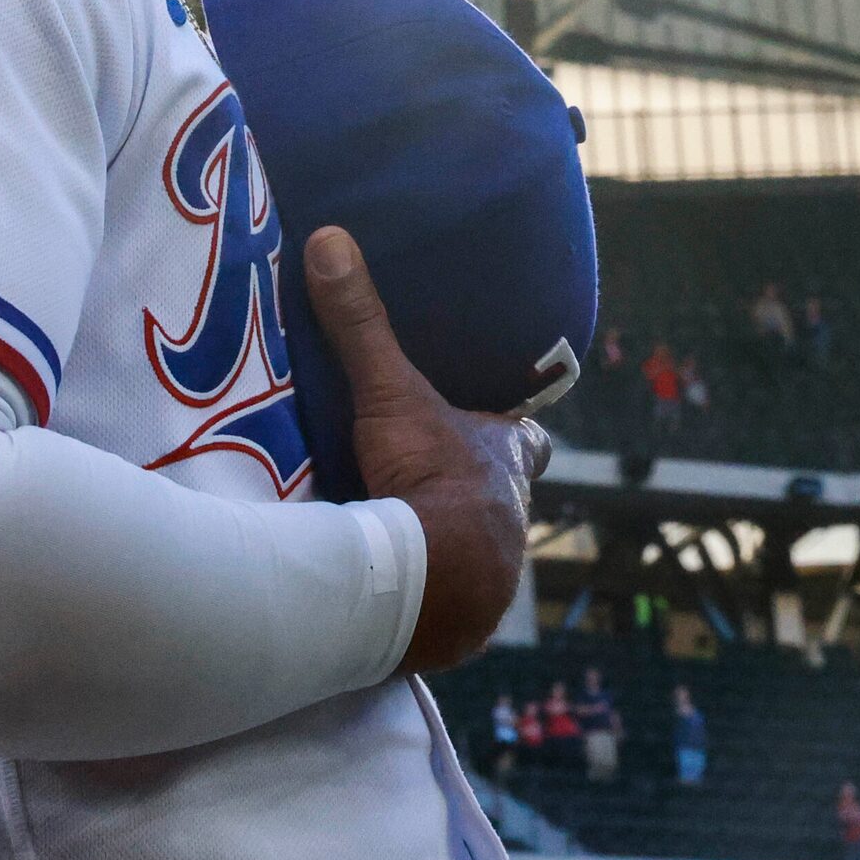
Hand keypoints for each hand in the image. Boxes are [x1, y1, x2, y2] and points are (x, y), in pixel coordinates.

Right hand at [304, 226, 551, 674]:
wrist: (434, 581)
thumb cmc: (431, 478)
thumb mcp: (391, 393)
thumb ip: (360, 323)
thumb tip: (330, 238)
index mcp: (508, 458)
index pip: (529, 439)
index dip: (513, 431)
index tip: (494, 423)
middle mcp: (513, 514)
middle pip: (505, 496)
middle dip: (475, 491)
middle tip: (434, 480)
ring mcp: (491, 572)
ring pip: (479, 551)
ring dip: (447, 544)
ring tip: (404, 534)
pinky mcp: (460, 621)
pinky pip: (446, 600)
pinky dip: (424, 592)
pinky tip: (392, 590)